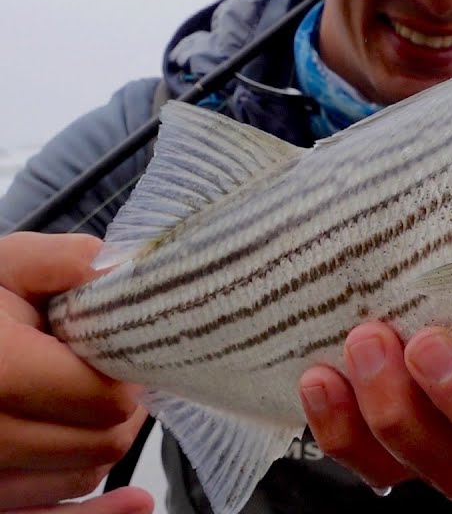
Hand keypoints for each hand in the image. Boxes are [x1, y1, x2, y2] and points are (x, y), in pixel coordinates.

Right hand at [0, 232, 152, 513]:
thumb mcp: (3, 266)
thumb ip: (63, 264)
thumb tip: (121, 272)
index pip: (103, 398)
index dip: (127, 372)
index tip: (127, 350)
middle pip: (101, 442)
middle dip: (120, 407)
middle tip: (119, 372)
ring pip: (81, 475)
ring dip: (100, 441)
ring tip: (94, 400)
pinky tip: (135, 503)